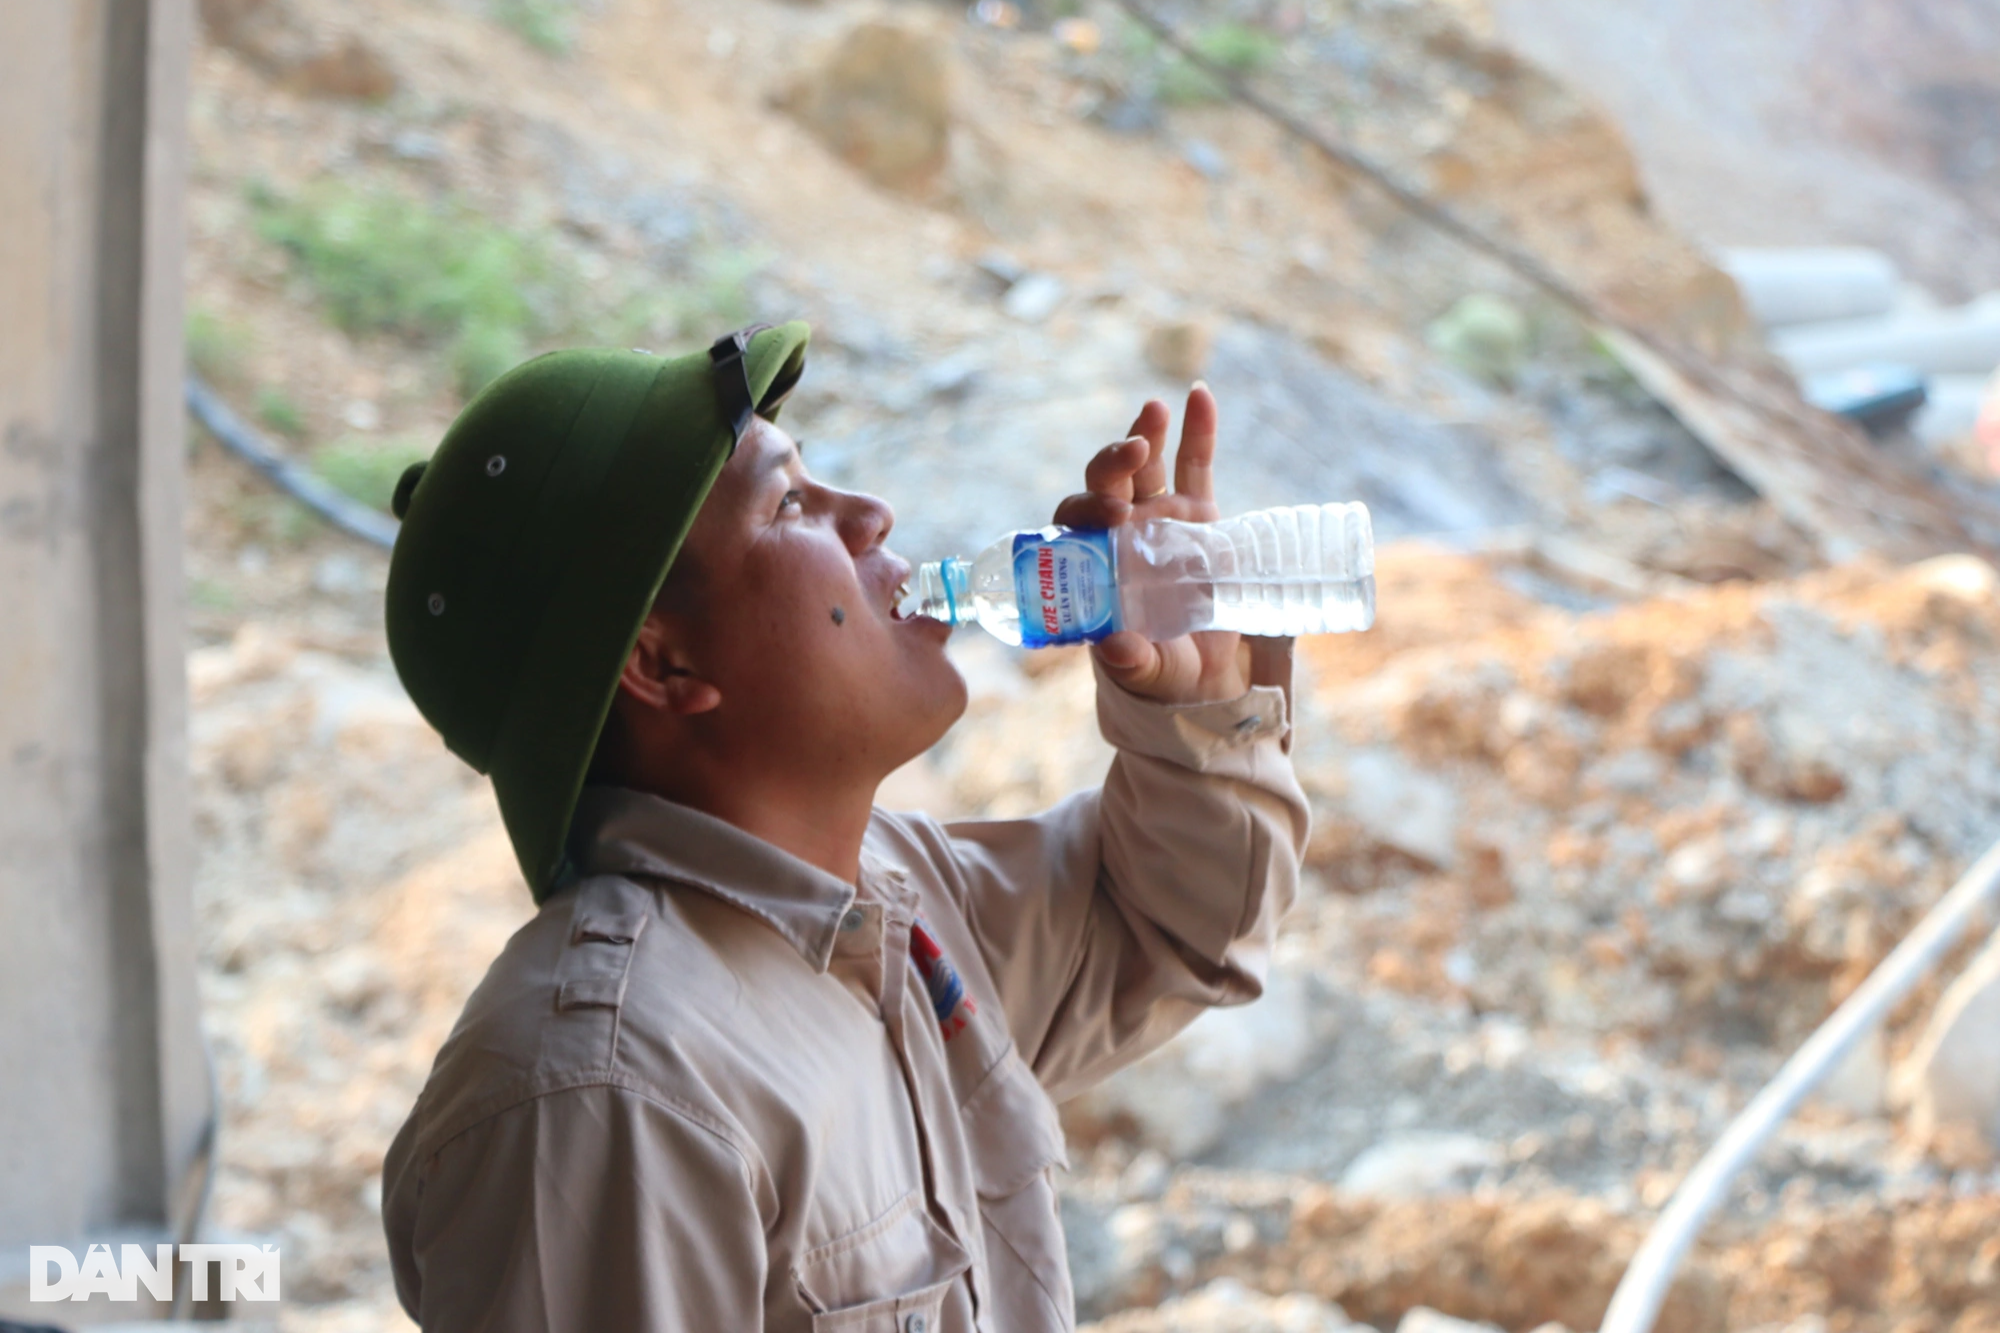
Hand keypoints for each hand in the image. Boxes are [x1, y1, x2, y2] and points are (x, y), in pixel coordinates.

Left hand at [1051, 383, 1252, 703]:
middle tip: (1133, 453)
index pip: (1075, 521)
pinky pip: (1194, 465)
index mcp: (1093, 562)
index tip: (1111, 513)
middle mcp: (1119, 532)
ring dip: (1145, 434)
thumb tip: (1113, 646)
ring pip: (1145, 467)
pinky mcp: (1198, 515)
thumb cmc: (1159, 672)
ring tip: (1154, 411)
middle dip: (1113, 463)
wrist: (1200, 674)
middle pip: (1106, 483)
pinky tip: (1199, 394)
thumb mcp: (1145, 672)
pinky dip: (1198, 429)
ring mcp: (1158, 518)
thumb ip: (1129, 661)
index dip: (1088, 509)